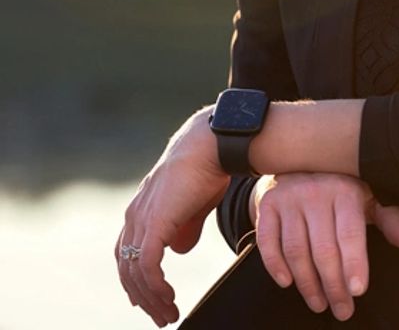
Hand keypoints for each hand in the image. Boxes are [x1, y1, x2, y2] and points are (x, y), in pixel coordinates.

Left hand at [115, 108, 228, 326]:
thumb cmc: (207, 169)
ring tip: (168, 313)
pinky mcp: (154, 223)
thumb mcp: (193, 205)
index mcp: (141, 210)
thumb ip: (184, 228)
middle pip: (127, 268)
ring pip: (136, 272)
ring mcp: (141, 219)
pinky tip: (169, 296)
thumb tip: (178, 250)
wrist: (211, 147)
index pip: (127, 253)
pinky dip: (155, 286)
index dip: (135, 279)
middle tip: (161, 316)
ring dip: (151, 298)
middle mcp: (134, 216)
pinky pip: (147, 266)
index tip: (149, 299)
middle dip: (143, 297)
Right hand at [251, 172, 398, 321]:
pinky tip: (287, 283)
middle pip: (323, 249)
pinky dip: (275, 265)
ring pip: (297, 250)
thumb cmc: (339, 192)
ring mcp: (289, 198)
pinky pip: (269, 241)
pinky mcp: (268, 206)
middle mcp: (316, 192)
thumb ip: (390, 220)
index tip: (357, 290)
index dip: (354, 263)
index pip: (350, 232)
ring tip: (319, 304)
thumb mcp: (367, 201)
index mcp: (345, 191)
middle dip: (334, 286)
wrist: (298, 167)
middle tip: (342, 311)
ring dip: (307, 284)